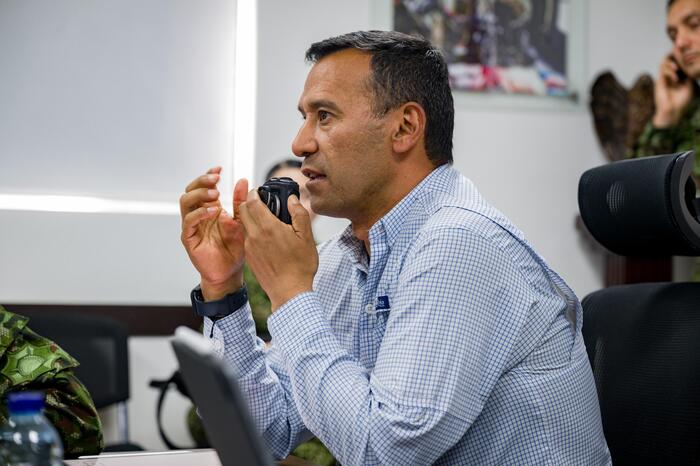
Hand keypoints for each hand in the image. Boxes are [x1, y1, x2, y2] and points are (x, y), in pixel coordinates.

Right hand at [180, 167, 248, 299]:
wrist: (230, 272)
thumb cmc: (235, 248)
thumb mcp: (242, 221)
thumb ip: (240, 202)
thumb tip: (242, 180)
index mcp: (209, 209)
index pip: (203, 187)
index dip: (208, 175)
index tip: (219, 168)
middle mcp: (198, 215)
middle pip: (190, 190)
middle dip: (202, 181)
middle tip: (216, 179)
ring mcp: (192, 226)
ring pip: (185, 202)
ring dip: (199, 194)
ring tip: (215, 194)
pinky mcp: (189, 238)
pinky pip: (188, 222)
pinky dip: (200, 213)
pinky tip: (213, 211)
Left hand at [239, 190, 317, 310]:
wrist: (289, 292)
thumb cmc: (300, 266)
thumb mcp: (307, 236)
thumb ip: (299, 213)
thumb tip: (292, 199)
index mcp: (268, 227)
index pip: (252, 201)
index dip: (255, 192)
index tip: (261, 191)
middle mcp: (254, 235)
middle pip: (243, 209)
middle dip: (250, 202)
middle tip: (262, 202)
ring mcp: (250, 247)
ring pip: (243, 223)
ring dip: (250, 217)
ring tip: (266, 219)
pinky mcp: (249, 257)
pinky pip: (246, 237)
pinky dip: (252, 231)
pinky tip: (266, 236)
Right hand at [652, 55, 693, 127]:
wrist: (673, 111)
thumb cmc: (683, 101)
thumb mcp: (691, 85)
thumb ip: (690, 74)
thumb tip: (691, 63)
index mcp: (680, 74)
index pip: (680, 60)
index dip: (683, 54)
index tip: (689, 51)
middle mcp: (672, 74)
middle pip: (670, 57)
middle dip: (674, 54)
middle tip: (679, 54)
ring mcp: (665, 77)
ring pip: (664, 62)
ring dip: (671, 63)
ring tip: (677, 69)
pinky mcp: (659, 81)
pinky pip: (662, 71)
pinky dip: (669, 71)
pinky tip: (675, 78)